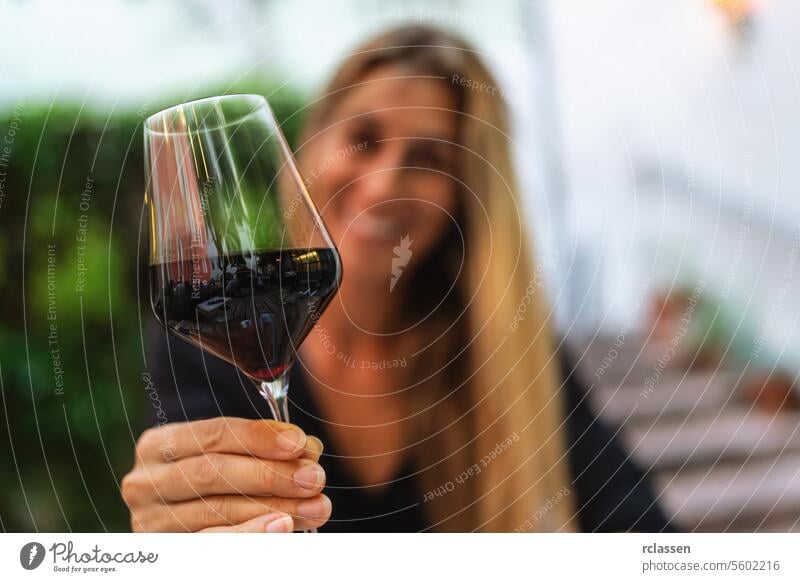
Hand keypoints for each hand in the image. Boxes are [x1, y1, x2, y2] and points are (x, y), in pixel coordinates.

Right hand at [121, 418, 329, 531]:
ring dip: (275, 507)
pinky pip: (213, 543)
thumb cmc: (217, 483)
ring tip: (315, 506)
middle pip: (214, 473)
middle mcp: (145, 482)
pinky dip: (252, 534)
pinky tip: (283, 527)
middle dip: (271, 474)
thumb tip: (308, 450)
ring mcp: (150, 522)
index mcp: (159, 445)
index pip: (214, 433)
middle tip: (315, 478)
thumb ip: (268, 450)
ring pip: (217, 511)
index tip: (300, 442)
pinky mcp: (166, 553)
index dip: (259, 437)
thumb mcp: (234, 458)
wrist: (189, 525)